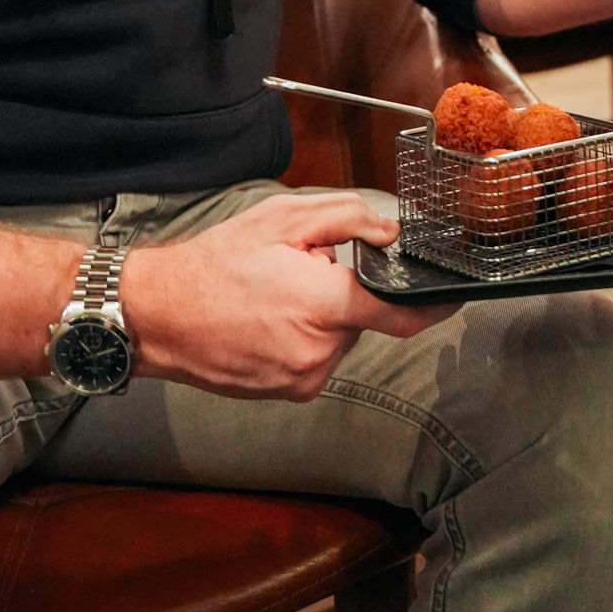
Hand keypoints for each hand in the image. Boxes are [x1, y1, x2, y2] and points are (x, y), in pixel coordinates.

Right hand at [122, 192, 455, 400]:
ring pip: (337, 336)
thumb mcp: (284, 219)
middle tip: (299, 270)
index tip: (455, 297)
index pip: (398, 314)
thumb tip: (390, 232)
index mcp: (322, 307)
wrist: (157, 316)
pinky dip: (303, 335)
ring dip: (320, 314)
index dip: (433, 305)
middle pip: (360, 316)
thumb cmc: (215, 264)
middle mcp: (317, 353)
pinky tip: (266, 319)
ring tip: (273, 296)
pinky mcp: (287, 392)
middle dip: (340, 290)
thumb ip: (348, 219)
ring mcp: (301, 379)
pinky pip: (315, 356)